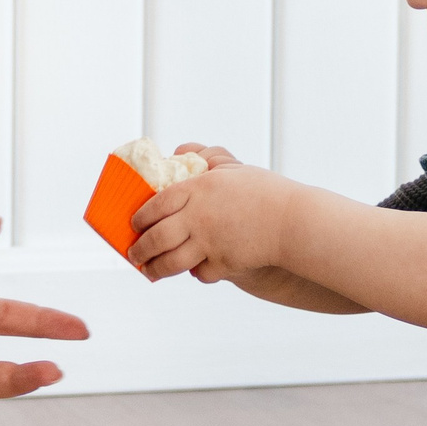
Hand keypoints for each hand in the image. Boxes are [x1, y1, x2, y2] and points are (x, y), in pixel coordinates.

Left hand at [127, 148, 301, 283]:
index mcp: (198, 189)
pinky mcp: (223, 263)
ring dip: (156, 268)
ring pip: (171, 261)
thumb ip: (204, 164)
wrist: (292, 221)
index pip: (156, 205)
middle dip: (140, 249)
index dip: (141, 217)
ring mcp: (209, 242)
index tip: (134, 223)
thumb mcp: (231, 170)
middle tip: (134, 254)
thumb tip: (178, 152)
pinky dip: (195, 273)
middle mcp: (198, 217)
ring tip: (150, 271)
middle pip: (157, 237)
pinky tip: (193, 270)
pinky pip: (199, 273)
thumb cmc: (264, 192)